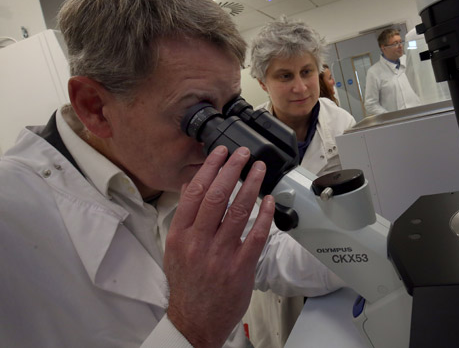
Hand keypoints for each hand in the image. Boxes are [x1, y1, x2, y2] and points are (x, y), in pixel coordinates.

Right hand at [164, 146, 274, 347]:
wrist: (195, 320)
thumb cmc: (187, 283)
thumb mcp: (175, 249)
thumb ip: (184, 216)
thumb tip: (191, 185)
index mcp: (180, 235)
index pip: (195, 192)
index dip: (209, 168)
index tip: (221, 153)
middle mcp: (198, 242)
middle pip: (216, 196)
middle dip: (232, 169)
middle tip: (243, 153)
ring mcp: (220, 255)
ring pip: (238, 211)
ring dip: (251, 185)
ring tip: (259, 169)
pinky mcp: (240, 267)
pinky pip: (256, 235)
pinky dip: (264, 215)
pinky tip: (269, 200)